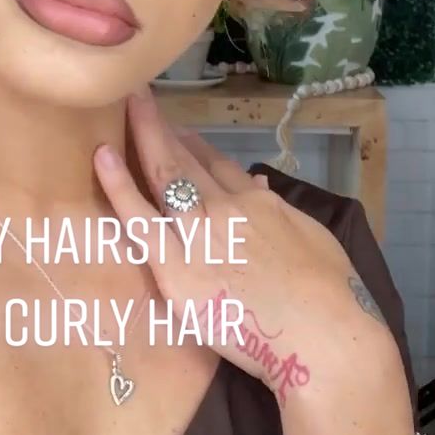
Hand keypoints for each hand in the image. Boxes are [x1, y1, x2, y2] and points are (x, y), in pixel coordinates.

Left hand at [93, 87, 401, 412]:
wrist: (325, 338)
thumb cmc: (332, 299)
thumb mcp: (314, 241)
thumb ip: (283, 215)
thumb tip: (262, 190)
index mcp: (260, 204)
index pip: (220, 167)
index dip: (195, 147)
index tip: (178, 132)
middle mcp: (226, 208)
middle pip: (186, 160)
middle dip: (160, 126)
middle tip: (139, 97)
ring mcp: (199, 234)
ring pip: (163, 174)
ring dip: (142, 136)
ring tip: (123, 105)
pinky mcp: (176, 267)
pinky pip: (138, 220)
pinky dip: (118, 184)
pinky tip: (102, 157)